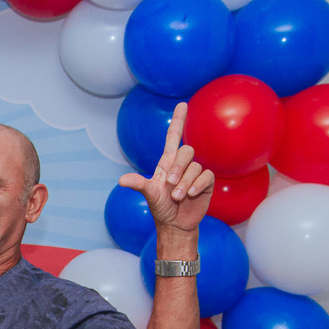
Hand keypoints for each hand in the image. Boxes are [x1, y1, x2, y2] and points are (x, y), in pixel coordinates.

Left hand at [118, 102, 212, 233]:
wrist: (175, 223)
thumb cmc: (161, 207)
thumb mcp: (149, 194)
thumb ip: (138, 184)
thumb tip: (121, 180)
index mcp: (167, 163)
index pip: (173, 137)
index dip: (178, 121)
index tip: (182, 104)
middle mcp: (182, 165)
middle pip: (186, 151)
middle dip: (178, 168)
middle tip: (170, 186)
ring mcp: (195, 173)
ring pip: (195, 167)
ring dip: (185, 183)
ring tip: (177, 197)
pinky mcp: (206, 183)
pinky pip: (206, 176)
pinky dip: (197, 185)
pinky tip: (190, 195)